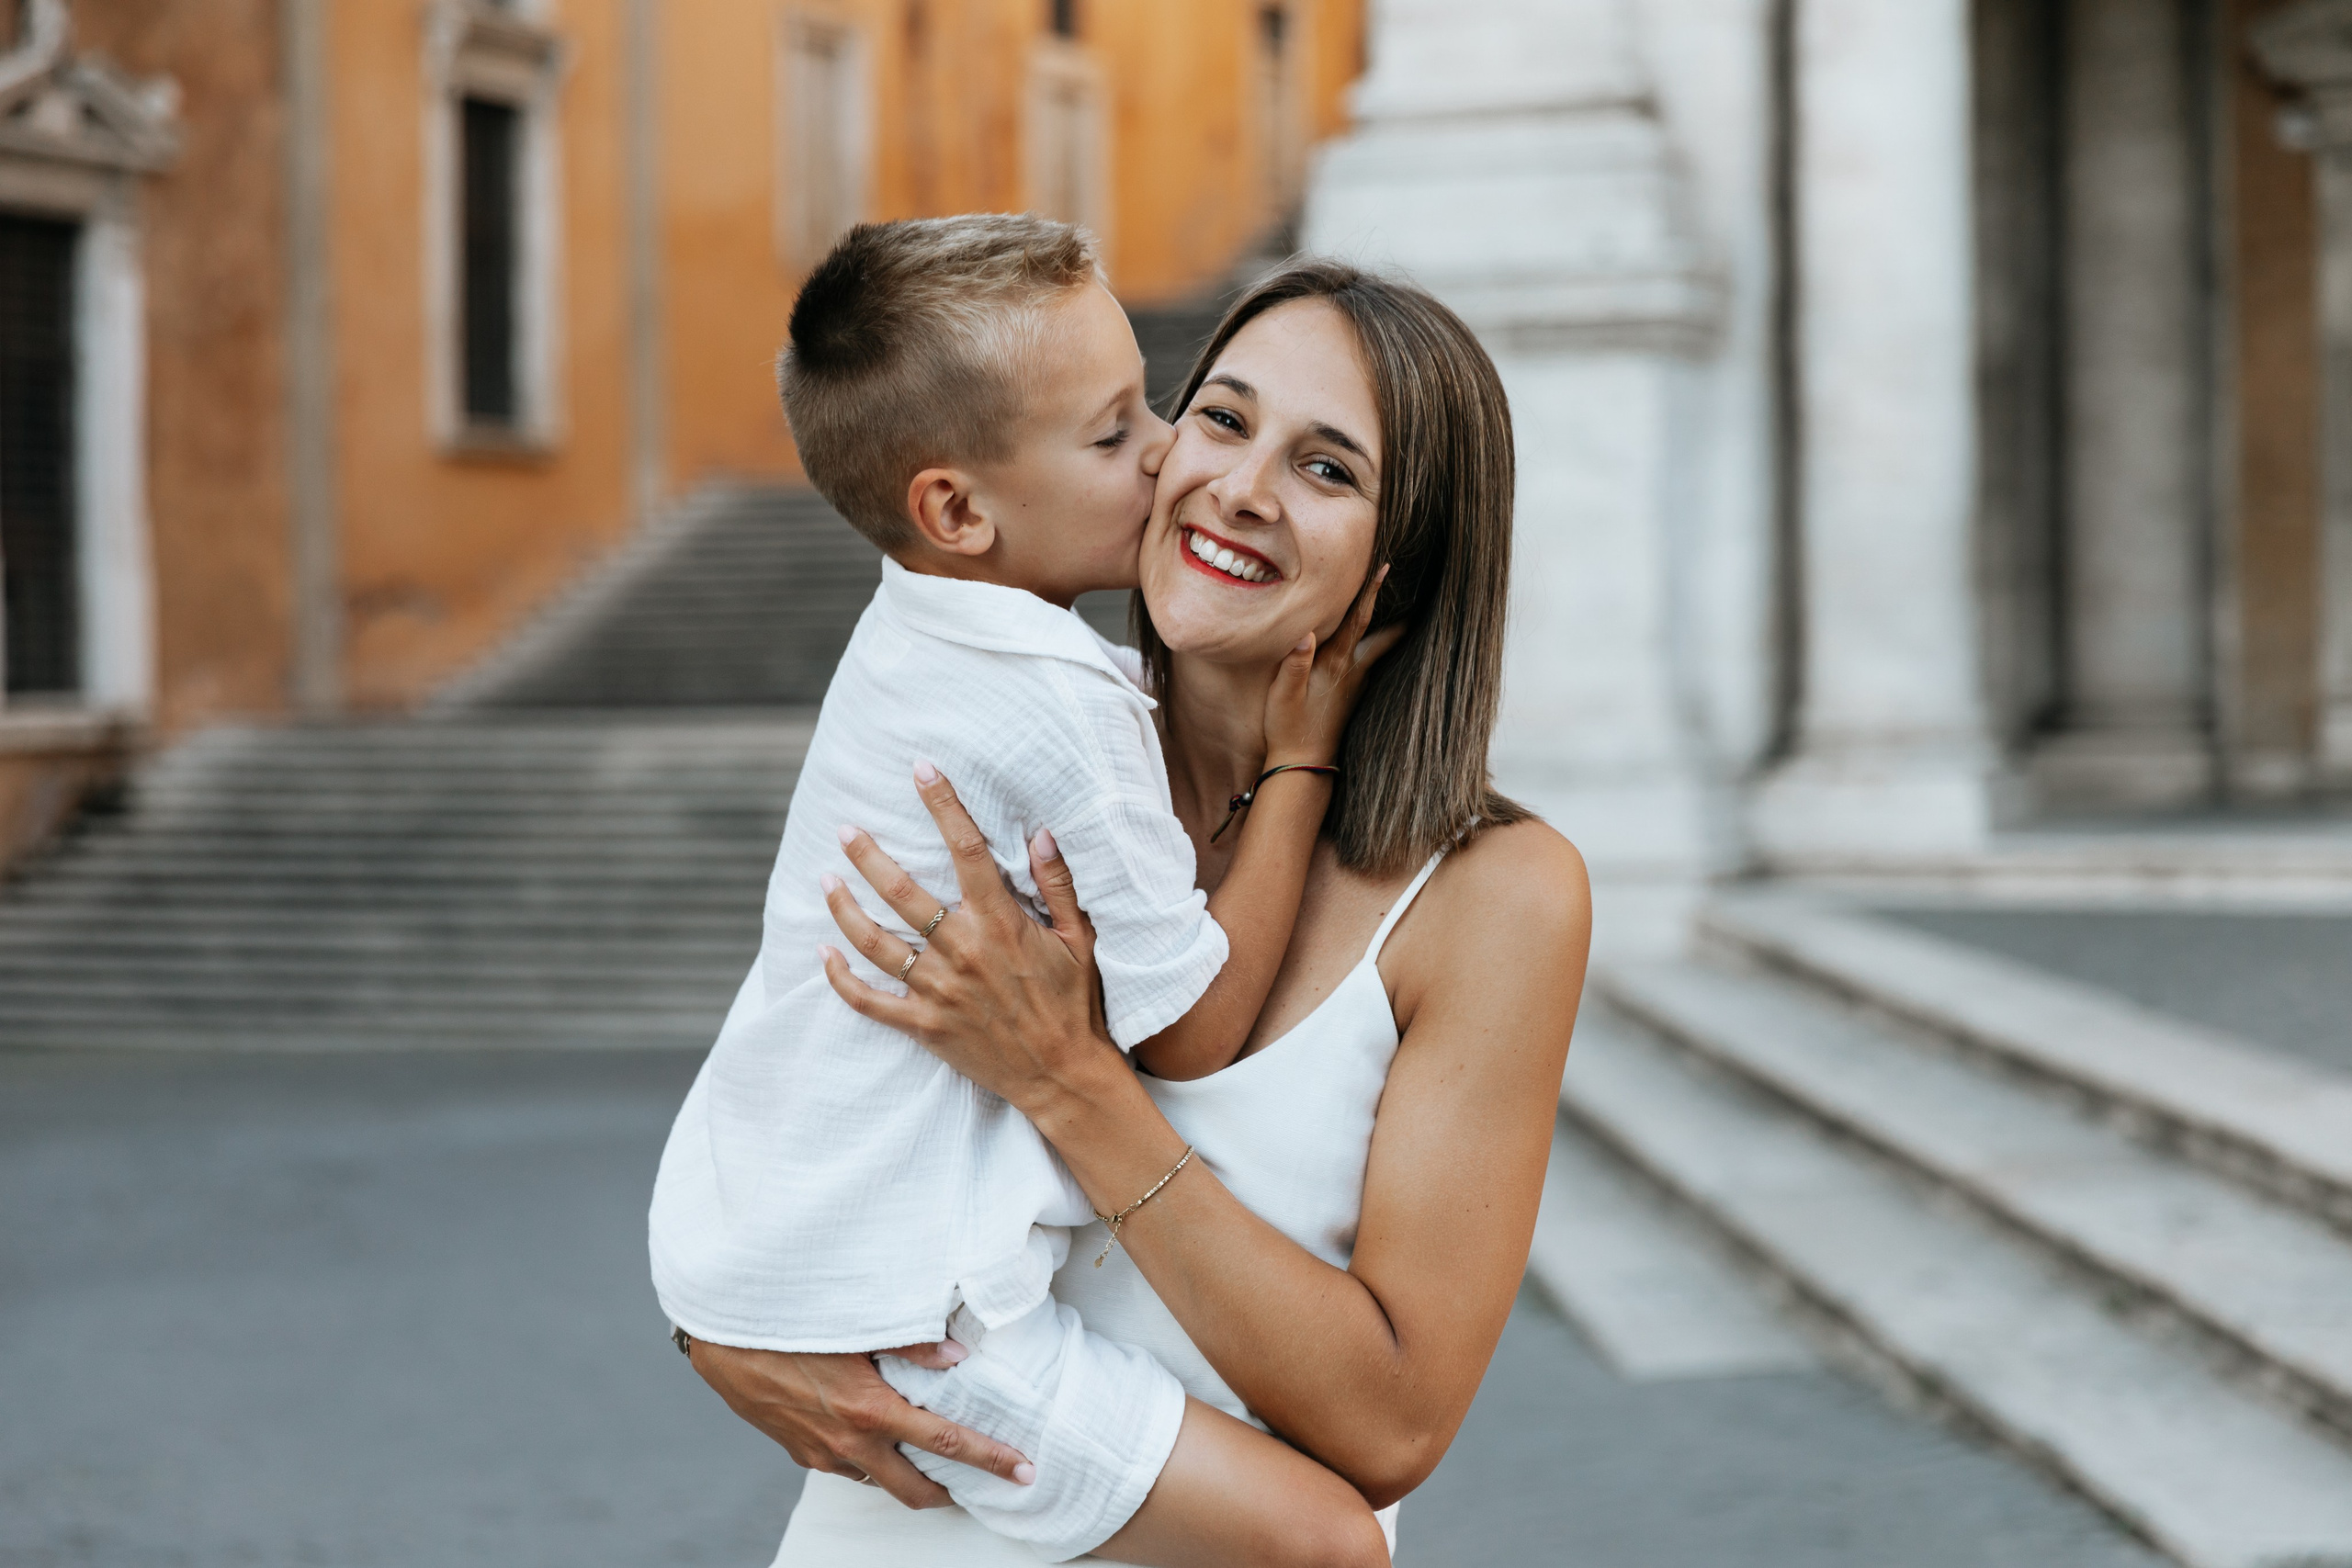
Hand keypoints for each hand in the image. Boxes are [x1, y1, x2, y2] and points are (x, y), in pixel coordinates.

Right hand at [686, 1336, 1034, 1508]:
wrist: (721, 1339)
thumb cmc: (791, 1321)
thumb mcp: (855, 1324)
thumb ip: (911, 1341)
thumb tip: (958, 1357)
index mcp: (871, 1411)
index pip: (948, 1444)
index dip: (991, 1460)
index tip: (1026, 1471)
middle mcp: (849, 1442)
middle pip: (915, 1489)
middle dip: (953, 1494)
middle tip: (982, 1487)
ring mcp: (821, 1453)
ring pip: (878, 1481)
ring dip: (908, 1478)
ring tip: (932, 1462)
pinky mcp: (799, 1451)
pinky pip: (845, 1467)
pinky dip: (870, 1461)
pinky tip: (876, 1439)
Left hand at [818, 765, 1113, 1119]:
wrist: (1064, 1076)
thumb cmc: (1076, 1003)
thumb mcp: (1078, 939)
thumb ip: (1056, 885)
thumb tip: (1039, 834)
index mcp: (1000, 924)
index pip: (966, 850)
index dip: (942, 805)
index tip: (922, 771)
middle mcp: (962, 952)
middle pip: (902, 892)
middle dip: (868, 855)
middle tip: (845, 828)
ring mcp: (938, 991)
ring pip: (875, 942)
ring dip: (844, 908)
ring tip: (825, 880)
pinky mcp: (924, 1027)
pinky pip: (870, 1002)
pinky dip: (841, 979)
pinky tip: (823, 954)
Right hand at [1262, 564, 1403, 768]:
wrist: (1302, 764)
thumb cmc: (1288, 727)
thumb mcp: (1282, 694)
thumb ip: (1294, 664)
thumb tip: (1304, 633)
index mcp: (1336, 664)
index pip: (1357, 621)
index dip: (1369, 594)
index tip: (1385, 568)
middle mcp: (1353, 672)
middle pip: (1382, 636)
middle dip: (1398, 614)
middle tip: (1419, 594)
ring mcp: (1356, 686)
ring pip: (1379, 650)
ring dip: (1390, 631)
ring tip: (1405, 613)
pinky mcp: (1353, 697)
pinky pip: (1371, 664)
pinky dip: (1378, 648)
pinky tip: (1377, 647)